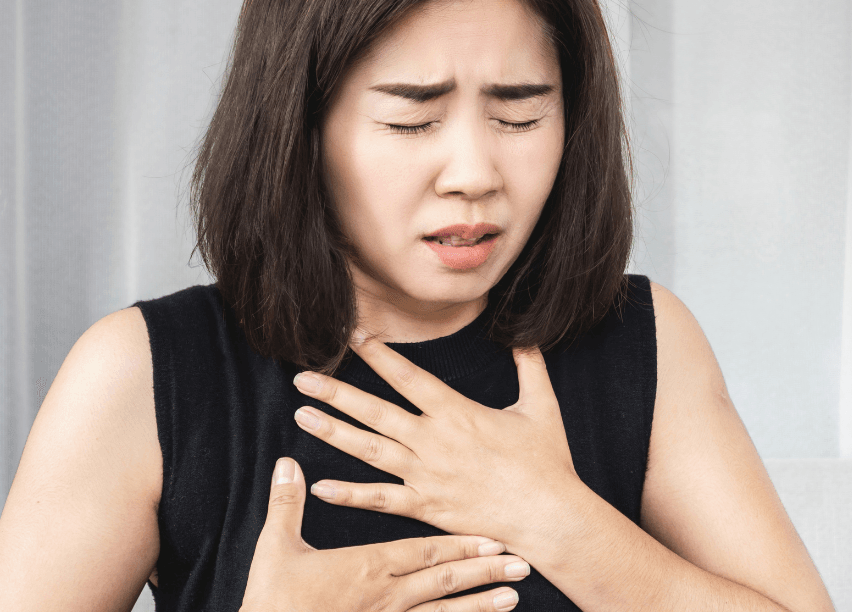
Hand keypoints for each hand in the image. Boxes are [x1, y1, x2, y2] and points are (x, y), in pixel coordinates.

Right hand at [240, 457, 528, 611]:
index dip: (461, 544)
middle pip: (445, 580)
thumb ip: (287, 504)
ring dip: (480, 605)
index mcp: (368, 566)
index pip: (425, 551)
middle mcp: (386, 595)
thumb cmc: (272, 600)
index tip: (494, 536)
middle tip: (521, 563)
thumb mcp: (275, 548)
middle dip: (485, 570)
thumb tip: (288, 463)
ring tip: (512, 597)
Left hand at [290, 344, 581, 548]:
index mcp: (457, 413)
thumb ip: (530, 367)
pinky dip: (351, 494)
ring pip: (370, 450)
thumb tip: (526, 336)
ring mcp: (426, 476)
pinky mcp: (427, 508)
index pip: (408, 376)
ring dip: (334, 433)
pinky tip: (321, 486)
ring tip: (303, 416)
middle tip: (303, 377)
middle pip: (375, 411)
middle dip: (337, 392)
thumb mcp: (542, 406)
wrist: (548, 515)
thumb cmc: (547, 462)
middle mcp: (434, 441)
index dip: (378, 355)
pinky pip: (381, 500)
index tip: (354, 336)